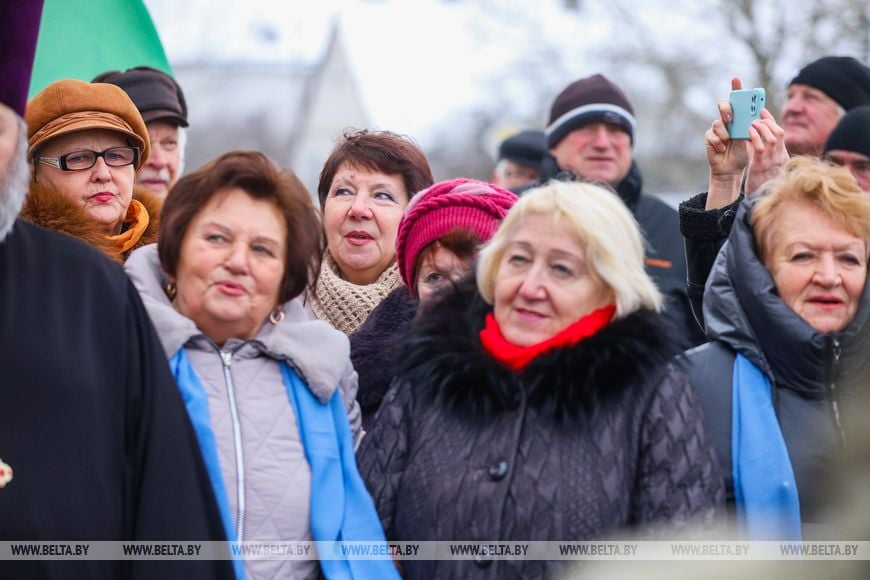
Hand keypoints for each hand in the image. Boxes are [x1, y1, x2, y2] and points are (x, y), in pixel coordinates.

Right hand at [705, 77, 747, 209]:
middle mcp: (726, 120)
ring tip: (728, 142)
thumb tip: (755, 114)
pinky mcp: (709, 138)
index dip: (736, 88)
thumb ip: (749, 125)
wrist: (732, 168)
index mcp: (738, 117)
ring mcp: (716, 128)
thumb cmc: (743, 152)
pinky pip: (711, 135)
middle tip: (731, 118)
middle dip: (726, 109)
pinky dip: (718, 142)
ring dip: (724, 133)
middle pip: (722, 105)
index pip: (737, 99)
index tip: (736, 79)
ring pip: (717, 122)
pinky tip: (722, 149)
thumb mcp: (750, 137)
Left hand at [745, 109, 787, 194]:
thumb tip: (752, 136)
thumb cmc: (761, 183)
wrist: (760, 200)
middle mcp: (779, 157)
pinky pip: (759, 148)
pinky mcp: (760, 166)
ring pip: (772, 138)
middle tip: (756, 118)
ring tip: (752, 123)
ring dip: (761, 127)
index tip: (763, 111)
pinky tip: (748, 132)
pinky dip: (754, 137)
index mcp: (782, 157)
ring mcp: (771, 162)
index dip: (772, 121)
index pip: (780, 134)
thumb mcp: (764, 165)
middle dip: (768, 121)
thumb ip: (759, 151)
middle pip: (779, 133)